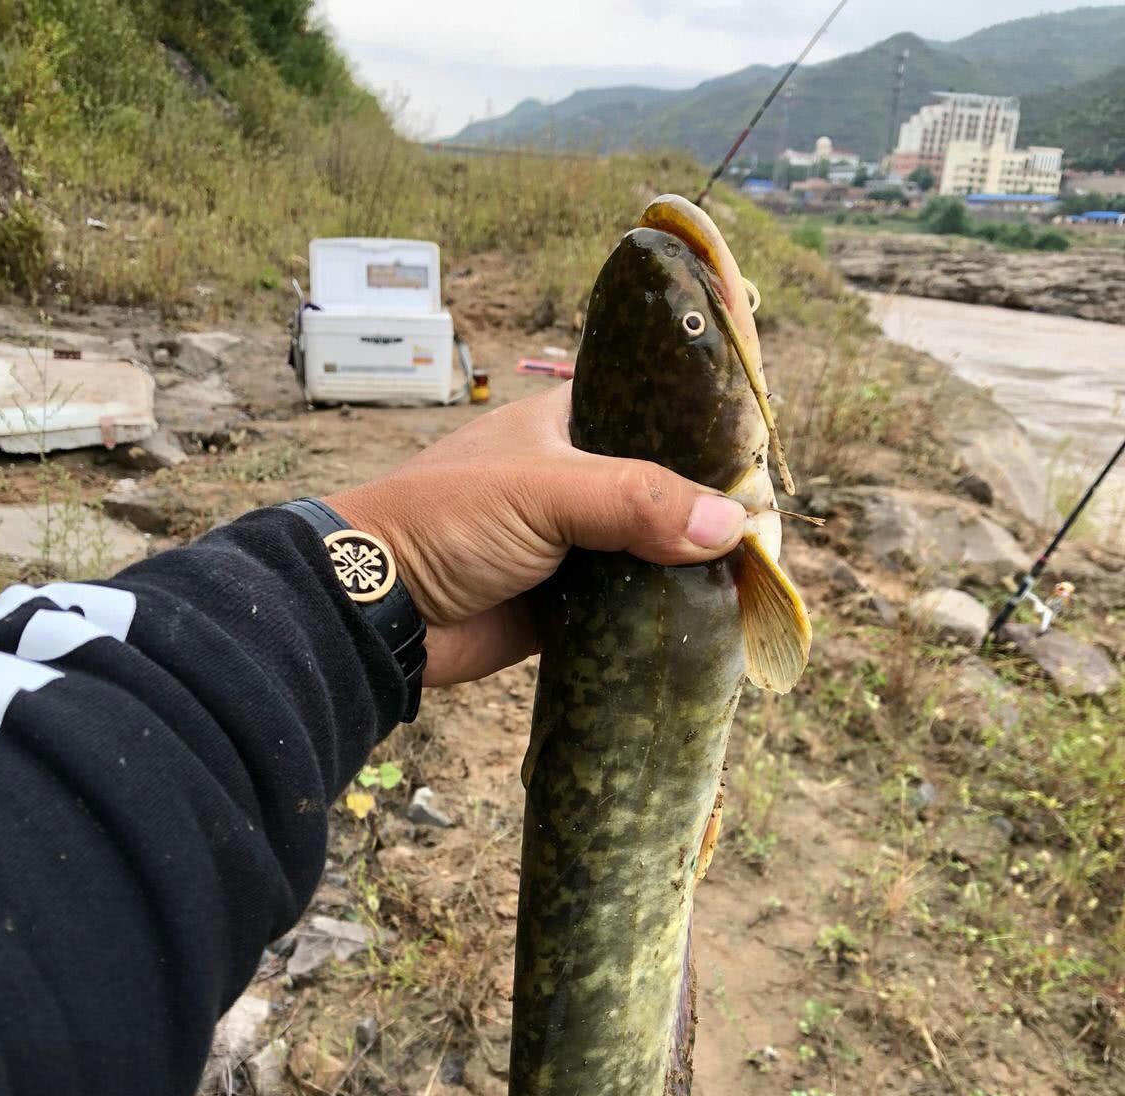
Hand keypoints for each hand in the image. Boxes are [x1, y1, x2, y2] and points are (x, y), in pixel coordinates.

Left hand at [328, 384, 744, 686]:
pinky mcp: (569, 607)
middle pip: (666, 493)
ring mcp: (575, 547)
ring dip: (691, 572)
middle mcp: (580, 482)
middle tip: (769, 542)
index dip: (709, 438)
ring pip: (653, 554)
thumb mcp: (546, 491)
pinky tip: (710, 625)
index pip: (658, 416)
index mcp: (571, 425)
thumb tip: (733, 526)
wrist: (378, 611)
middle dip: (710, 516)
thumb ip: (637, 502)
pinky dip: (662, 616)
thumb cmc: (447, 521)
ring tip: (754, 586)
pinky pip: (631, 608)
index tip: (763, 469)